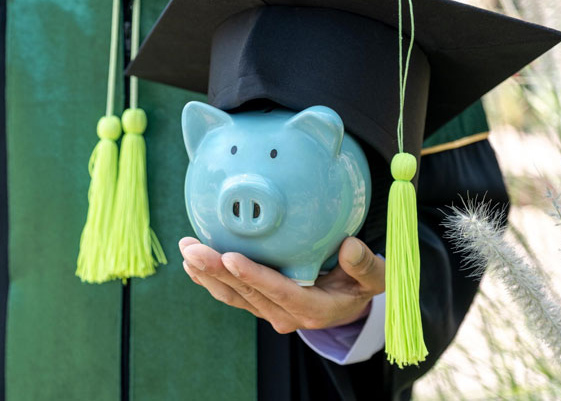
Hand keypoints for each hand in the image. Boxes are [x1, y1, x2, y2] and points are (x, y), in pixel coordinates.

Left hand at [179, 236, 384, 333]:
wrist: (350, 301)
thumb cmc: (362, 284)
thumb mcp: (374, 276)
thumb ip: (364, 264)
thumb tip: (349, 247)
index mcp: (314, 309)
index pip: (280, 292)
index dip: (254, 276)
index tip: (231, 258)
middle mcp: (287, 314)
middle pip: (248, 293)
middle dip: (217, 270)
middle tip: (193, 249)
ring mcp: (271, 311)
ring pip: (234, 296)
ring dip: (207, 274)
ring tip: (187, 251)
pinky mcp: (261, 304)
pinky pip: (232, 295)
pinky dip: (211, 279)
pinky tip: (192, 264)